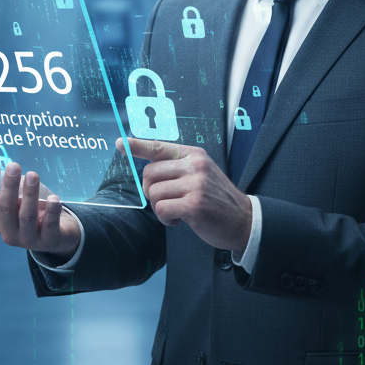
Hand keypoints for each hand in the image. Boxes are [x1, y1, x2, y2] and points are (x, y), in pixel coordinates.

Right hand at [0, 160, 80, 258]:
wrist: (57, 235)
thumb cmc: (32, 211)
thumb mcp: (16, 197)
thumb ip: (0, 184)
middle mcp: (8, 232)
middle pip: (6, 208)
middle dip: (9, 186)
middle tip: (14, 166)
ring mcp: (28, 239)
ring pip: (26, 216)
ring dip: (29, 194)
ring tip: (33, 175)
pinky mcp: (48, 241)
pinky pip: (49, 226)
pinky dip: (51, 212)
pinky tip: (54, 198)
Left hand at [122, 137, 252, 254]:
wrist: (244, 220)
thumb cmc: (217, 199)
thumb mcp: (202, 174)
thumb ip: (178, 168)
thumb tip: (148, 169)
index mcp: (194, 155)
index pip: (159, 147)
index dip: (137, 146)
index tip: (120, 144)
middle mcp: (194, 166)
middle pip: (149, 174)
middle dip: (151, 191)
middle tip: (166, 201)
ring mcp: (195, 185)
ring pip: (153, 193)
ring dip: (159, 207)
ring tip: (176, 212)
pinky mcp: (193, 205)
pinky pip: (161, 209)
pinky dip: (165, 218)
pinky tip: (178, 220)